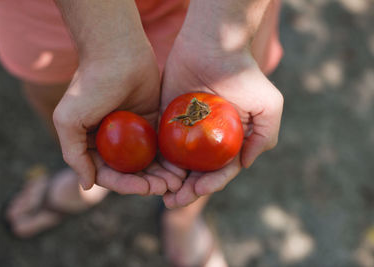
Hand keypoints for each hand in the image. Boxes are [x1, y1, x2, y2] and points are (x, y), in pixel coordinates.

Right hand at [53, 40, 184, 194]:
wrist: (118, 52)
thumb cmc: (91, 85)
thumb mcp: (69, 119)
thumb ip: (74, 154)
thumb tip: (86, 186)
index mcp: (91, 144)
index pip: (108, 174)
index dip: (126, 185)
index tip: (144, 189)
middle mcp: (111, 142)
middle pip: (130, 172)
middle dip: (148, 183)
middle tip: (167, 188)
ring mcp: (132, 134)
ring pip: (147, 163)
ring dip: (161, 175)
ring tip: (177, 183)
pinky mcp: (150, 123)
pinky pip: (160, 147)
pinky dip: (169, 160)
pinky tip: (181, 168)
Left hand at [160, 31, 282, 207]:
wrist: (212, 45)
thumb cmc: (243, 75)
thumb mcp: (268, 105)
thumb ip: (265, 137)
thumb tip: (245, 164)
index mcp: (231, 141)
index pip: (221, 170)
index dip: (210, 184)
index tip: (197, 190)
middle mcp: (209, 140)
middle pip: (197, 172)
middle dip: (187, 190)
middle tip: (172, 201)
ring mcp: (188, 131)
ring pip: (178, 163)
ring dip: (170, 182)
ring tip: (160, 194)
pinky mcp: (169, 120)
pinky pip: (161, 143)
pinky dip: (157, 160)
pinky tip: (149, 171)